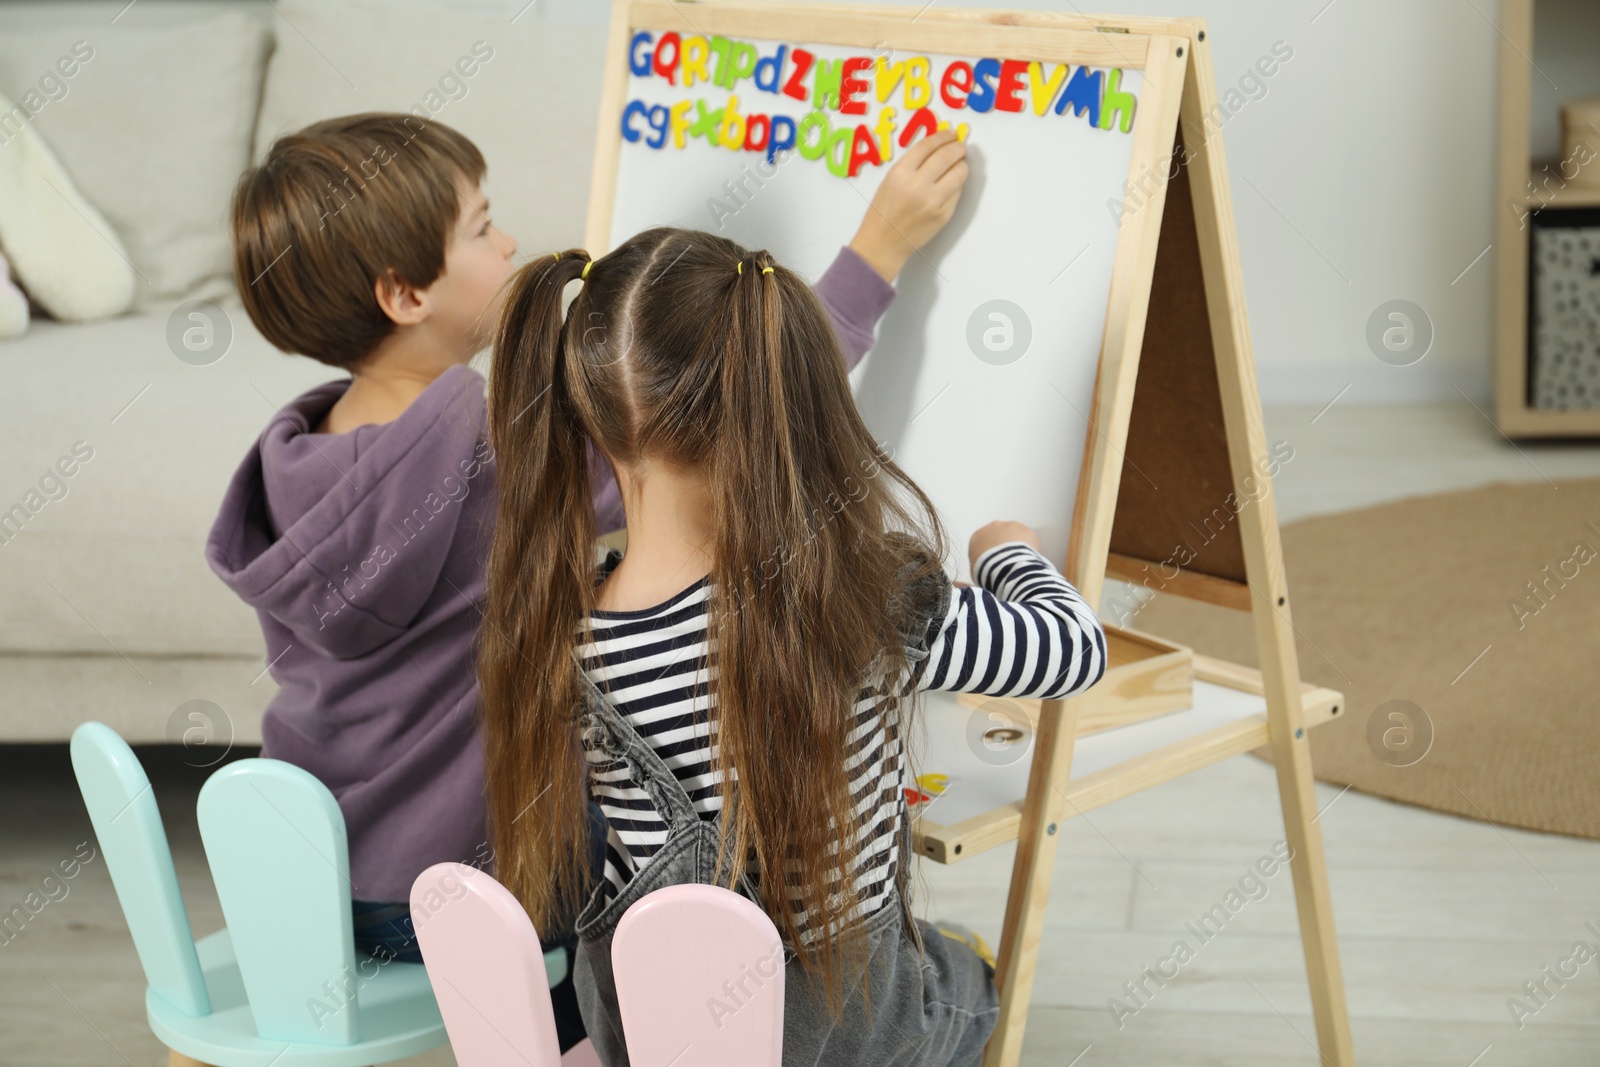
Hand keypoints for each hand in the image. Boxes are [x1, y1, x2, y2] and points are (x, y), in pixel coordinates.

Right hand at [848, 128, 968, 282]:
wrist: (883, 243)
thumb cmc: (883, 212)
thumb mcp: (890, 180)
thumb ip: (912, 164)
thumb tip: (938, 148)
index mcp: (900, 174)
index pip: (928, 145)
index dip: (943, 136)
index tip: (950, 133)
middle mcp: (917, 185)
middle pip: (947, 155)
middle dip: (957, 147)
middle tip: (960, 146)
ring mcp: (933, 201)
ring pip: (959, 172)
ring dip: (962, 164)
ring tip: (959, 163)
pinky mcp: (944, 214)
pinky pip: (958, 192)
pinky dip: (958, 183)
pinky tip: (952, 182)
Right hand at [968, 521, 1040, 573]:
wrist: (1004, 568)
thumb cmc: (986, 570)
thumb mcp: (975, 570)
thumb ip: (980, 563)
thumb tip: (986, 566)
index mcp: (978, 536)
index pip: (983, 542)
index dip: (990, 552)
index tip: (994, 562)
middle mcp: (994, 526)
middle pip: (1000, 535)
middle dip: (1004, 546)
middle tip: (1008, 561)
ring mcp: (1012, 526)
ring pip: (1016, 535)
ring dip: (1017, 546)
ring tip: (1019, 561)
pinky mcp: (1027, 531)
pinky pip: (1029, 540)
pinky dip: (1030, 548)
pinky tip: (1029, 560)